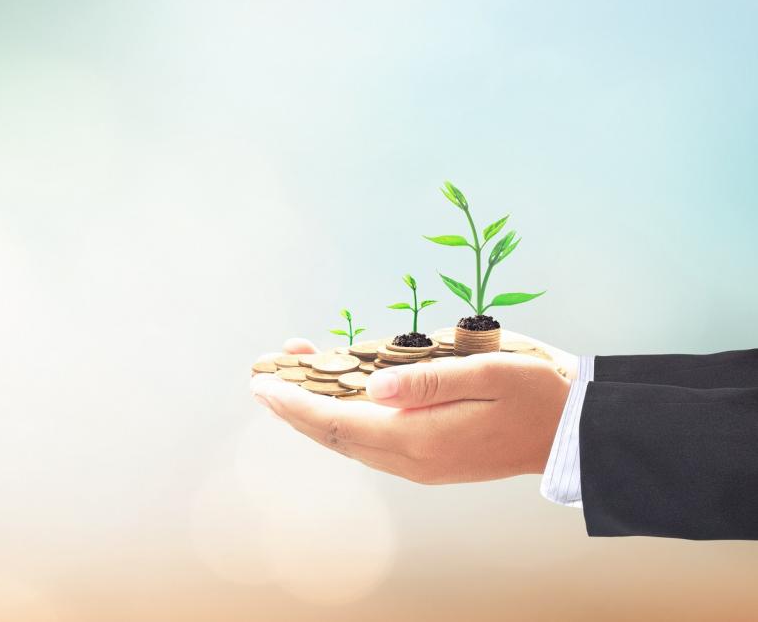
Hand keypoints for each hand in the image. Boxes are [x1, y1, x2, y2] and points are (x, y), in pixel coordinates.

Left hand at [250, 336, 572, 483]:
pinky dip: (344, 416)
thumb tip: (373, 385)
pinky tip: (337, 392)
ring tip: (289, 377)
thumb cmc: (536, 393)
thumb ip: (426, 380)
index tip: (263, 383)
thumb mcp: (485, 373)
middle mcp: (412, 460)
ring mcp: (420, 464)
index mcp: (420, 439)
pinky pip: (371, 439)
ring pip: (350, 439)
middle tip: (261, 377)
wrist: (575, 432)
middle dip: (294, 407)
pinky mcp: (429, 459)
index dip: (296, 403)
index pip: (339, 423)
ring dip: (316, 411)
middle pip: (335, 436)